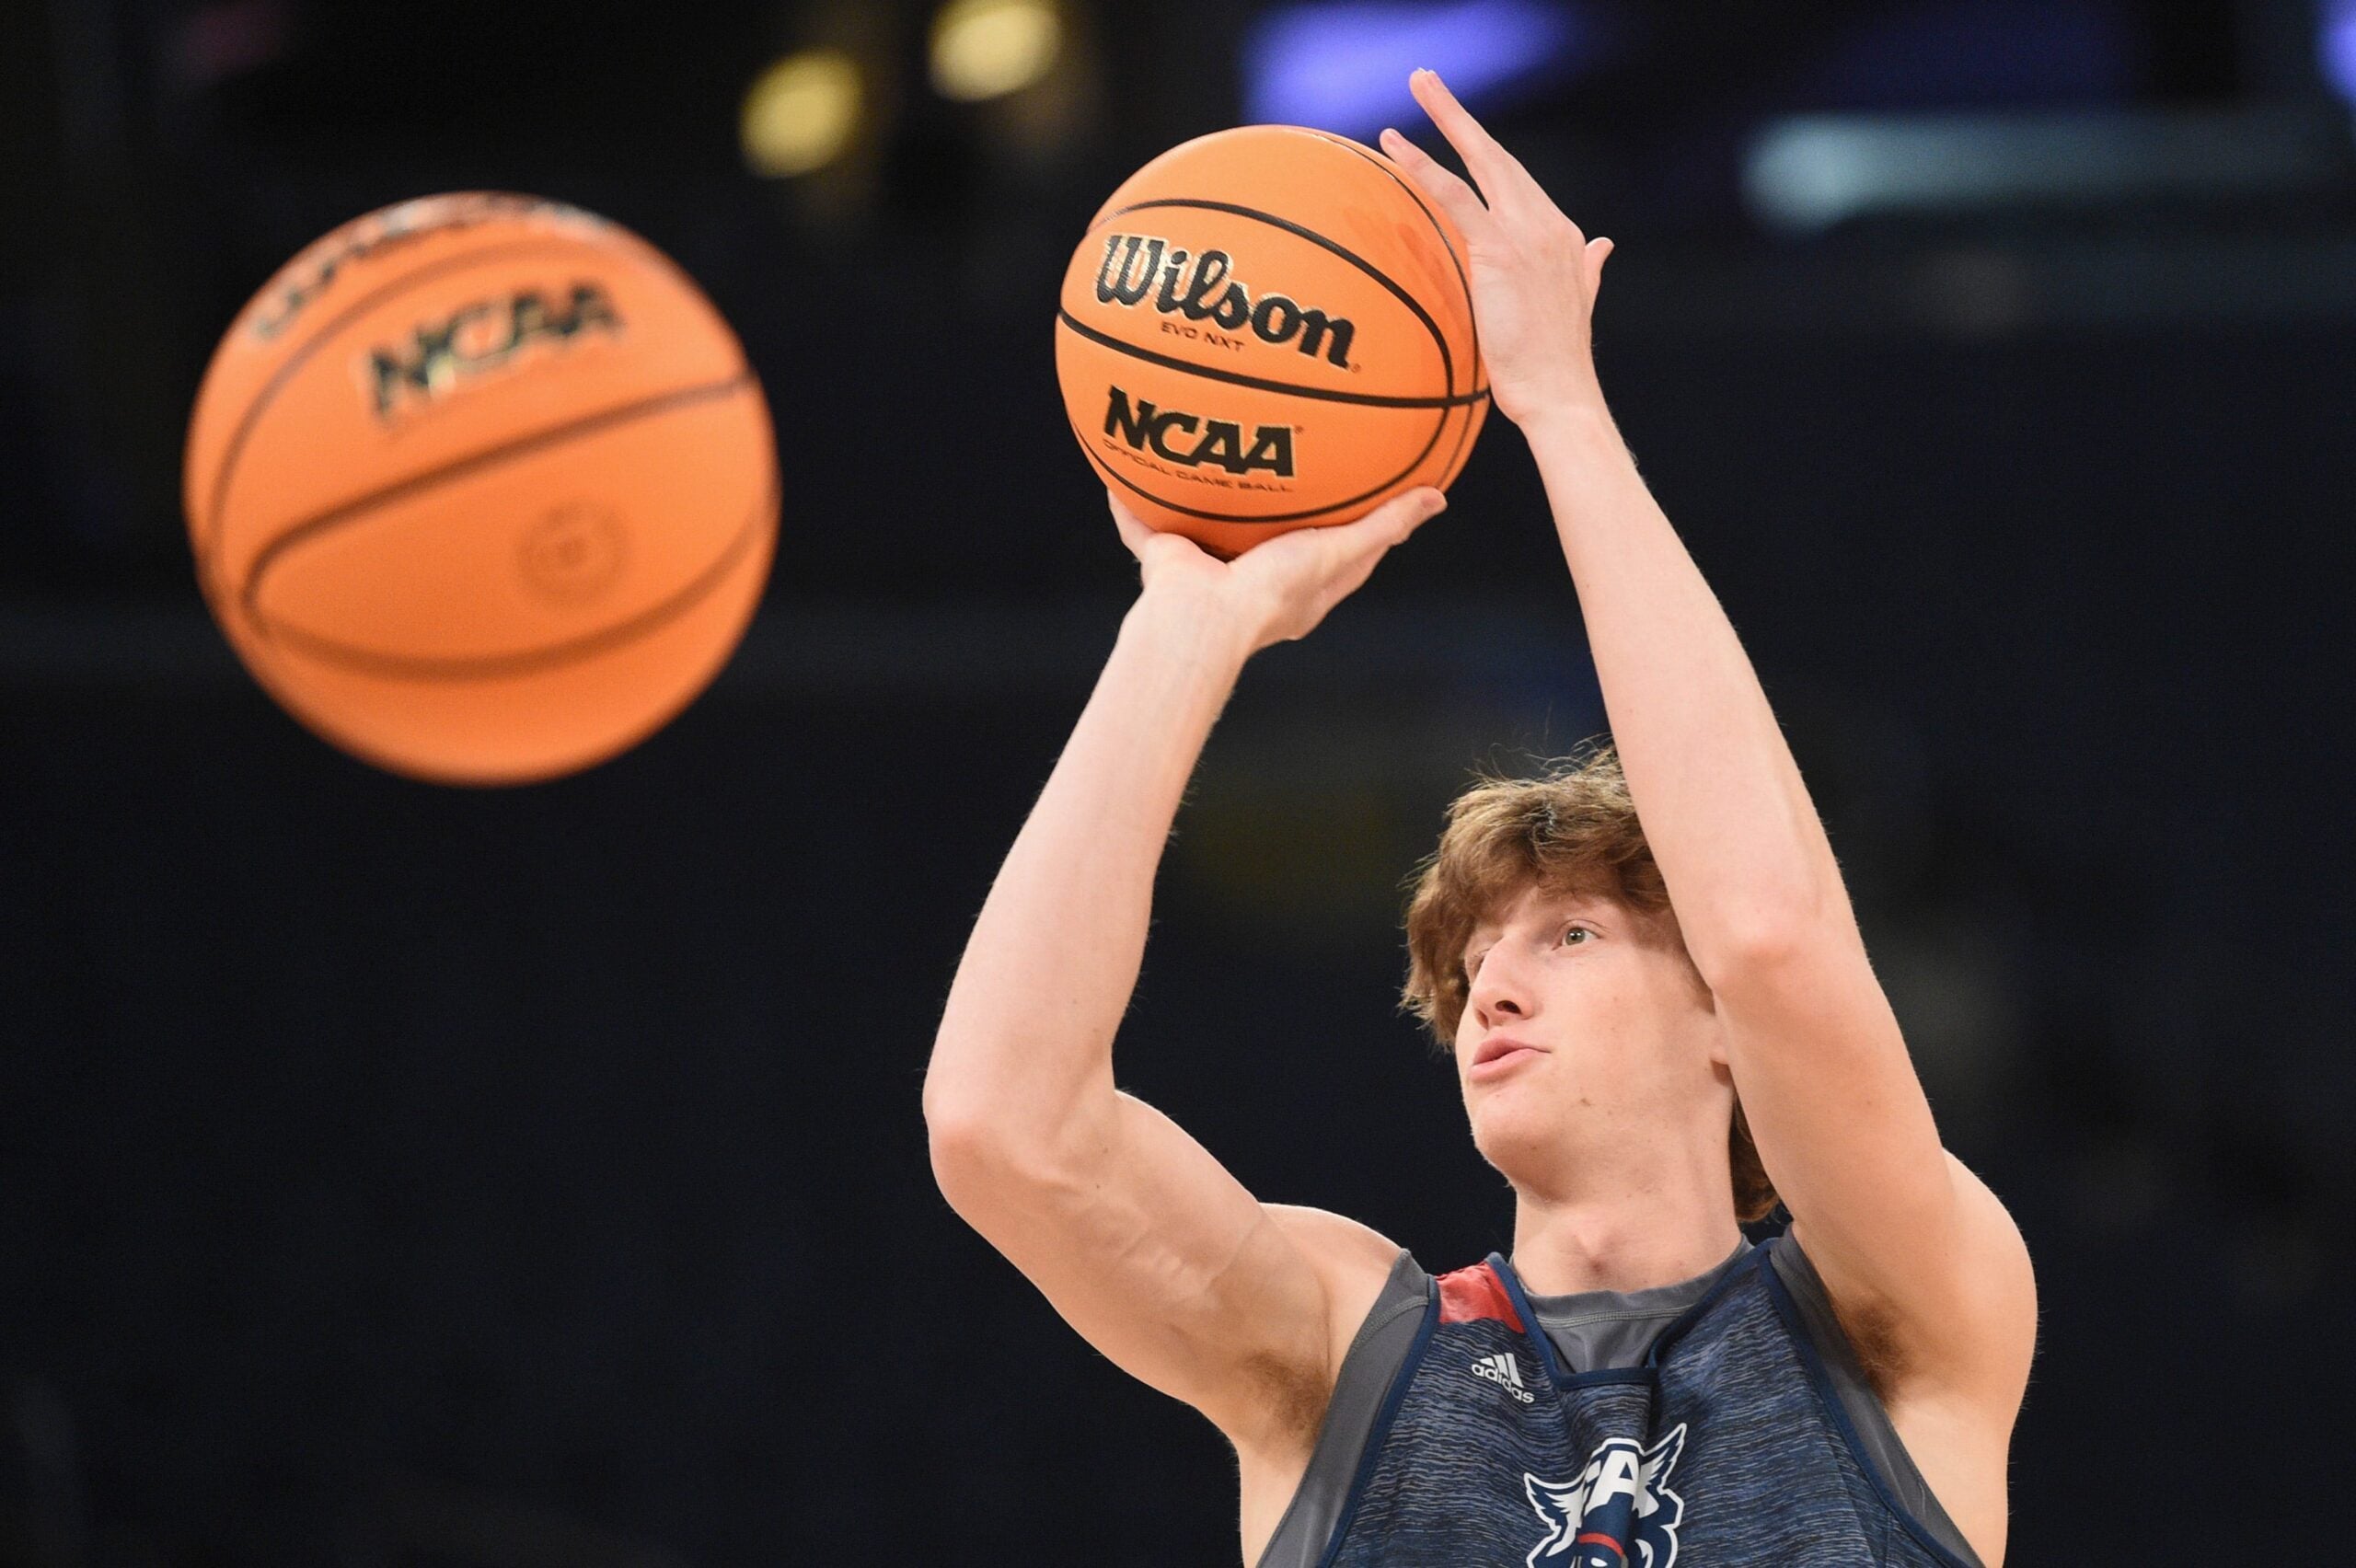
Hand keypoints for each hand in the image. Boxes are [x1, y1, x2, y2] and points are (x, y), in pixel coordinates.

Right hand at [1109, 488, 1445, 654]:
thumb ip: (1385, 524)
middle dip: (1276, 507)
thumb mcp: (1339, 552)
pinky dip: (1132, 505)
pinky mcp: (1166, 562)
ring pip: (1205, 529)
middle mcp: (1253, 580)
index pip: (1336, 553)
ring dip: (1202, 501)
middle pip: (1271, 538)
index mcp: (1298, 589)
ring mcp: (1208, 571)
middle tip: (1286, 460)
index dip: (1352, 525)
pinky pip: (1144, 527)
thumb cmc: (1274, 592)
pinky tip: (1124, 467)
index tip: (1365, 493)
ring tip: (1203, 450)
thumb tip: (1438, 497)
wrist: (1202, 619)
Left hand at [1379, 70, 1613, 428]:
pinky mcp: (1501, 250)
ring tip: (1418, 84)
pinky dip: (1426, 167)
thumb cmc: (1556, 364)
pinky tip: (1398, 145)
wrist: (1561, 394)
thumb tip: (1604, 246)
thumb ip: (1589, 269)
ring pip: (1482, 161)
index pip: (1517, 183)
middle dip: (1461, 116)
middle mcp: (1548, 224)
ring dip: (1447, 116)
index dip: (1486, 154)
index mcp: (1564, 236)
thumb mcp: (1578, 304)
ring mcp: (1528, 233)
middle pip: (1498, 156)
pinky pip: (1456, 197)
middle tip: (1427, 80)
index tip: (1460, 131)